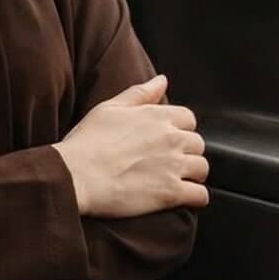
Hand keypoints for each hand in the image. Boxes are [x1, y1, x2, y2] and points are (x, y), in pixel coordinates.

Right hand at [52, 75, 208, 218]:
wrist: (76, 175)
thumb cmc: (86, 142)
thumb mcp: (109, 108)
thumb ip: (140, 93)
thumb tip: (162, 80)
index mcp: (156, 116)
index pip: (188, 118)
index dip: (180, 129)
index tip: (169, 140)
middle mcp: (171, 139)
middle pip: (197, 143)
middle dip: (187, 152)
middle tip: (171, 162)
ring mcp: (173, 166)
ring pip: (202, 168)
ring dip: (194, 174)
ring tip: (179, 180)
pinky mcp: (171, 193)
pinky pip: (200, 196)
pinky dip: (196, 198)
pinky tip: (185, 199)